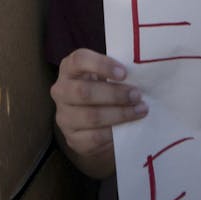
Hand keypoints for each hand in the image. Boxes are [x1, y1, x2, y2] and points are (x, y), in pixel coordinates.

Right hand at [50, 49, 146, 167]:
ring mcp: (64, 117)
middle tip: (137, 95)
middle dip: (114, 94)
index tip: (124, 73)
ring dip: (120, 114)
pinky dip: (115, 132)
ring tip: (140, 110)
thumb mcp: (103, 77)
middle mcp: (61, 91)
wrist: (91, 126)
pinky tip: (129, 127)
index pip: (79, 60)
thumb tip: (140, 74)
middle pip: (84, 91)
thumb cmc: (102, 92)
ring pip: (91, 116)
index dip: (102, 65)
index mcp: (68, 68)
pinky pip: (95, 137)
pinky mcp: (72, 139)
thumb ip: (114, 74)